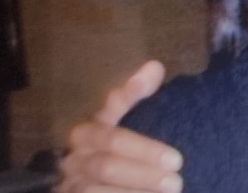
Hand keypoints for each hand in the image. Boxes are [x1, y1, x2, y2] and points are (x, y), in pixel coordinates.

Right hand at [57, 61, 183, 192]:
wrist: (105, 173)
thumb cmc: (121, 139)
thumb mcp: (128, 114)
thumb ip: (137, 93)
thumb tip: (153, 67)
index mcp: (87, 131)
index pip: (113, 137)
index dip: (144, 149)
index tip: (176, 159)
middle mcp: (74, 158)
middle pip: (105, 166)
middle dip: (142, 174)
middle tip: (176, 181)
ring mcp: (71, 184)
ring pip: (96, 191)